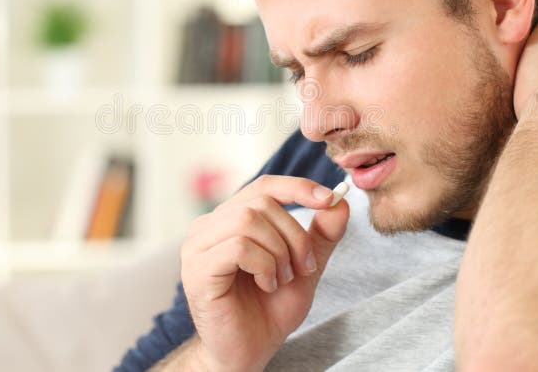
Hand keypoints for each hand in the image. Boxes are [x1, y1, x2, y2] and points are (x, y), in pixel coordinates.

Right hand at [180, 175, 349, 370]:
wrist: (249, 352)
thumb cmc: (270, 309)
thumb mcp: (304, 267)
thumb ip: (321, 235)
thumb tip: (341, 201)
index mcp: (230, 220)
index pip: (264, 186)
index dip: (298, 187)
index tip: (330, 199)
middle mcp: (208, 227)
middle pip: (261, 203)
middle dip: (294, 235)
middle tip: (303, 268)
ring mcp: (197, 247)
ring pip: (248, 220)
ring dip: (278, 252)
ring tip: (281, 279)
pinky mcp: (196, 270)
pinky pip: (238, 247)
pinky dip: (264, 265)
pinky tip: (267, 285)